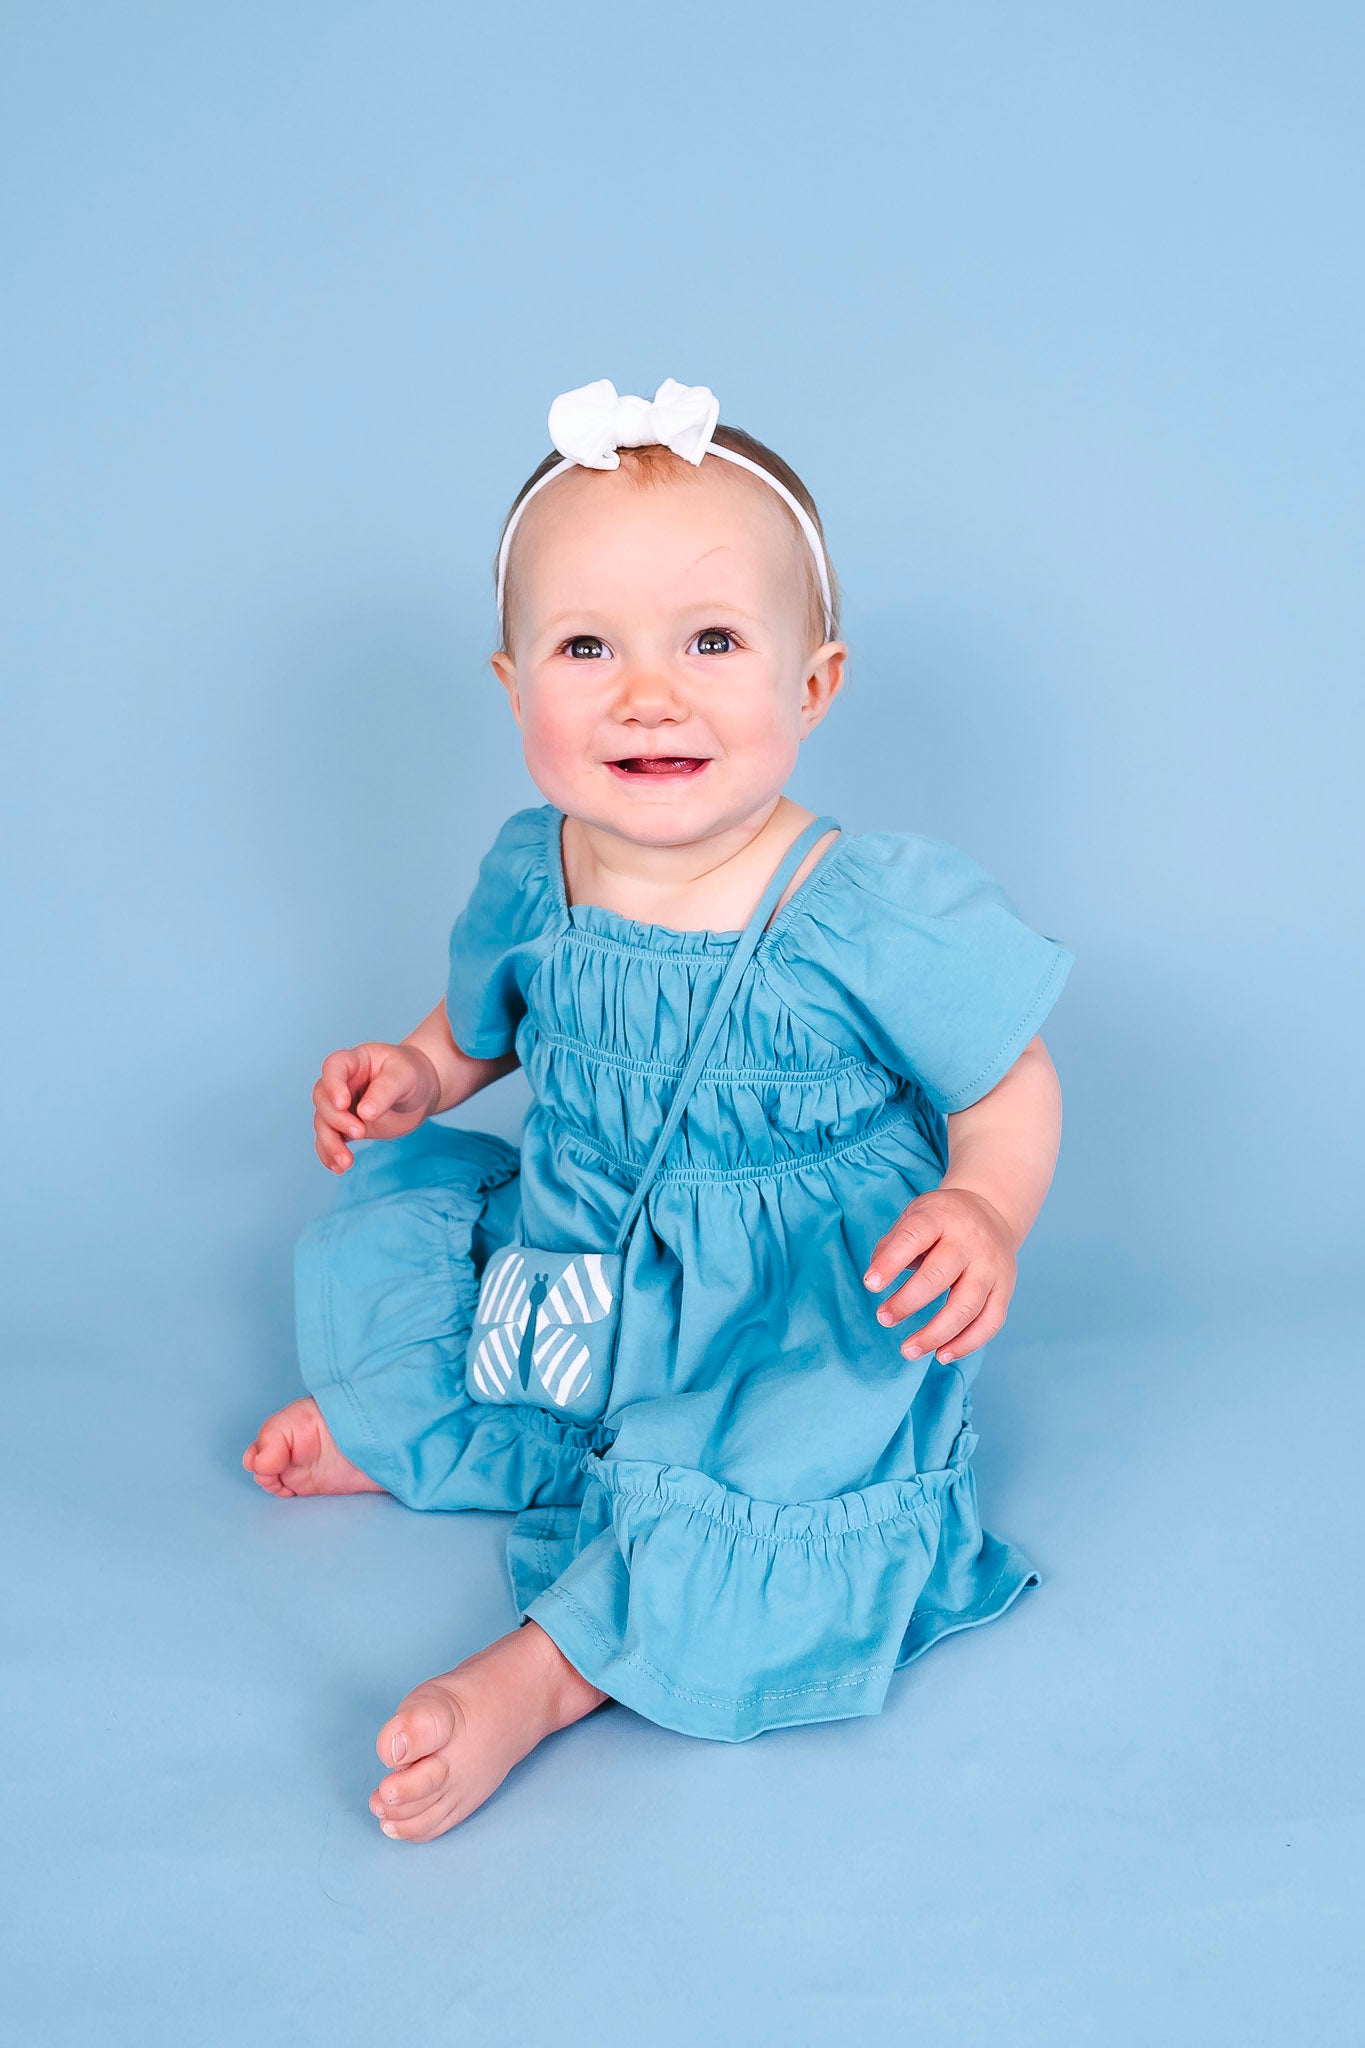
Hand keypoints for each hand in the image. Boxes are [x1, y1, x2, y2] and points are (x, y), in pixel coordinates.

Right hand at [312, 1041, 440, 1172]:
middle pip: (322, 1098)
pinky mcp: (345, 1126)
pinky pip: (329, 1139)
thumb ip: (385, 1091)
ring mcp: (341, 1106)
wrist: (420, 1091)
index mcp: (354, 1061)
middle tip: (360, 1132)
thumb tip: (365, 1113)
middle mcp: (342, 1083)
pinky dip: (330, 1154)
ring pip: (323, 1122)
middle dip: (336, 1119)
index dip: (333, 1085)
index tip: (343, 1103)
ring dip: (330, 1143)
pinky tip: (339, 1168)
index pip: (334, 1067)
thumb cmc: (411, 1074)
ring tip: (346, 1162)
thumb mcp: (404, 1076)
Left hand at [862, 1188, 1018, 1365]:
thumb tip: (875, 1280)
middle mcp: (969, 1242)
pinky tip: (941, 1355)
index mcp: (940, 1218)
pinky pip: (989, 1322)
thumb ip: (892, 1246)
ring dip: (936, 1333)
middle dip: (908, 1302)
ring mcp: (990, 1267)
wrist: (991, 1212)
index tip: (871, 1285)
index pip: (913, 1238)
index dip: (891, 1263)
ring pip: (966, 1306)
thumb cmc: (941, 1221)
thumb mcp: (914, 1216)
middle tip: (884, 1318)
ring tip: (909, 1350)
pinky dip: (966, 1343)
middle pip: (939, 1276)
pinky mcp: (1004, 1289)